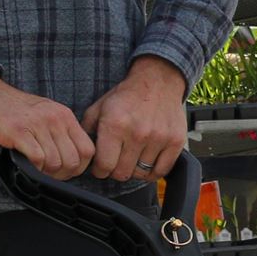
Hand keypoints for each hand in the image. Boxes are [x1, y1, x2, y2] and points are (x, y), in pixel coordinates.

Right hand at [0, 73, 96, 178]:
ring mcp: (37, 124)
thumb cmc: (14, 109)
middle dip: (63, 174)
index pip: (88, 149)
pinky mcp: (18, 132)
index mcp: (65, 115)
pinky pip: (38, 158)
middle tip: (51, 175)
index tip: (68, 171)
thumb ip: (61, 132)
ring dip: (47, 173)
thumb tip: (73, 160)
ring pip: (56, 162)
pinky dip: (35, 168)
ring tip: (38, 169)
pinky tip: (28, 164)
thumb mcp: (46, 114)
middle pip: (73, 160)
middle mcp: (55, 119)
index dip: (81, 166)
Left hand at [82, 56, 189, 183]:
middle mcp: (137, 133)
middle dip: (115, 171)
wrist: (158, 82)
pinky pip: (161, 171)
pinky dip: (152, 172)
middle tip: (116, 163)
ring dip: (134, 170)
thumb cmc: (127, 96)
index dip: (99, 171)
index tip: (101, 168)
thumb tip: (81, 151)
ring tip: (131, 160)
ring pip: (141, 173)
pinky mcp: (175, 142)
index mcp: (115, 125)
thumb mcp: (99, 107)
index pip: (104, 165)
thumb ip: (86, 130)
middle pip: (122, 173)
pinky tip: (146, 163)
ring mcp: (159, 138)